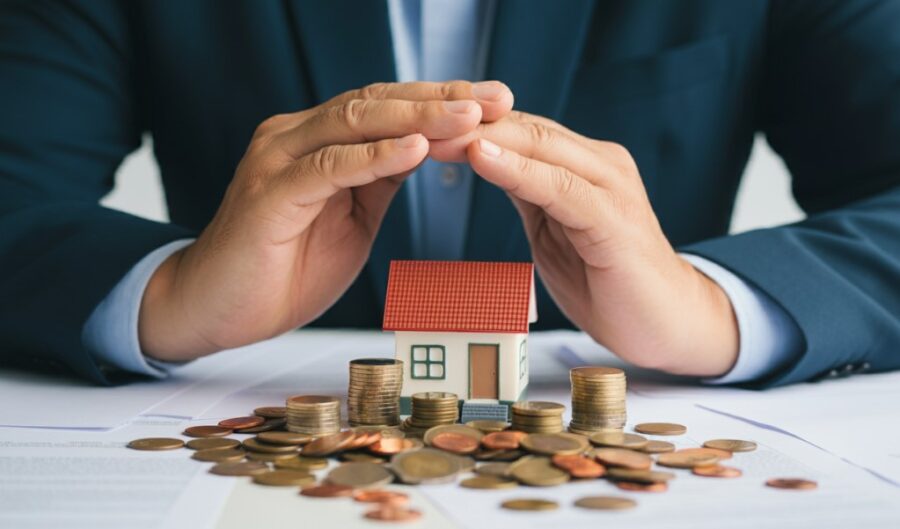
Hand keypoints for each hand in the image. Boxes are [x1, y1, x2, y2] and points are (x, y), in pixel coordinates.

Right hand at [139, 81, 513, 361]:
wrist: (214, 309)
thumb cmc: (281, 267)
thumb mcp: (349, 218)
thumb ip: (378, 181)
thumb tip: (425, 150)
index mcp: (317, 141)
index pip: (386, 107)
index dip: (441, 102)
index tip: (496, 103)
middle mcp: (295, 138)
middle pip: (376, 103)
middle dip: (441, 99)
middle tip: (497, 98)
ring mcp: (278, 161)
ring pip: (354, 124)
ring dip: (417, 118)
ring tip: (469, 116)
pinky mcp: (269, 195)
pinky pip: (328, 167)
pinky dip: (373, 156)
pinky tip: (415, 150)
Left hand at [430, 112, 738, 376]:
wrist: (668, 324)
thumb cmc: (608, 279)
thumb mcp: (556, 229)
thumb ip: (530, 193)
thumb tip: (486, 161)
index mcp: (584, 166)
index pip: (521, 132)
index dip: (470, 126)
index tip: (421, 124)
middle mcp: (601, 165)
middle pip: (527, 130)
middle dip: (469, 124)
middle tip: (416, 119)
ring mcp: (612, 188)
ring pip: (542, 149)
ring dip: (485, 138)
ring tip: (438, 132)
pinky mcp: (616, 220)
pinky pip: (561, 187)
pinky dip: (519, 170)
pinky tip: (483, 156)